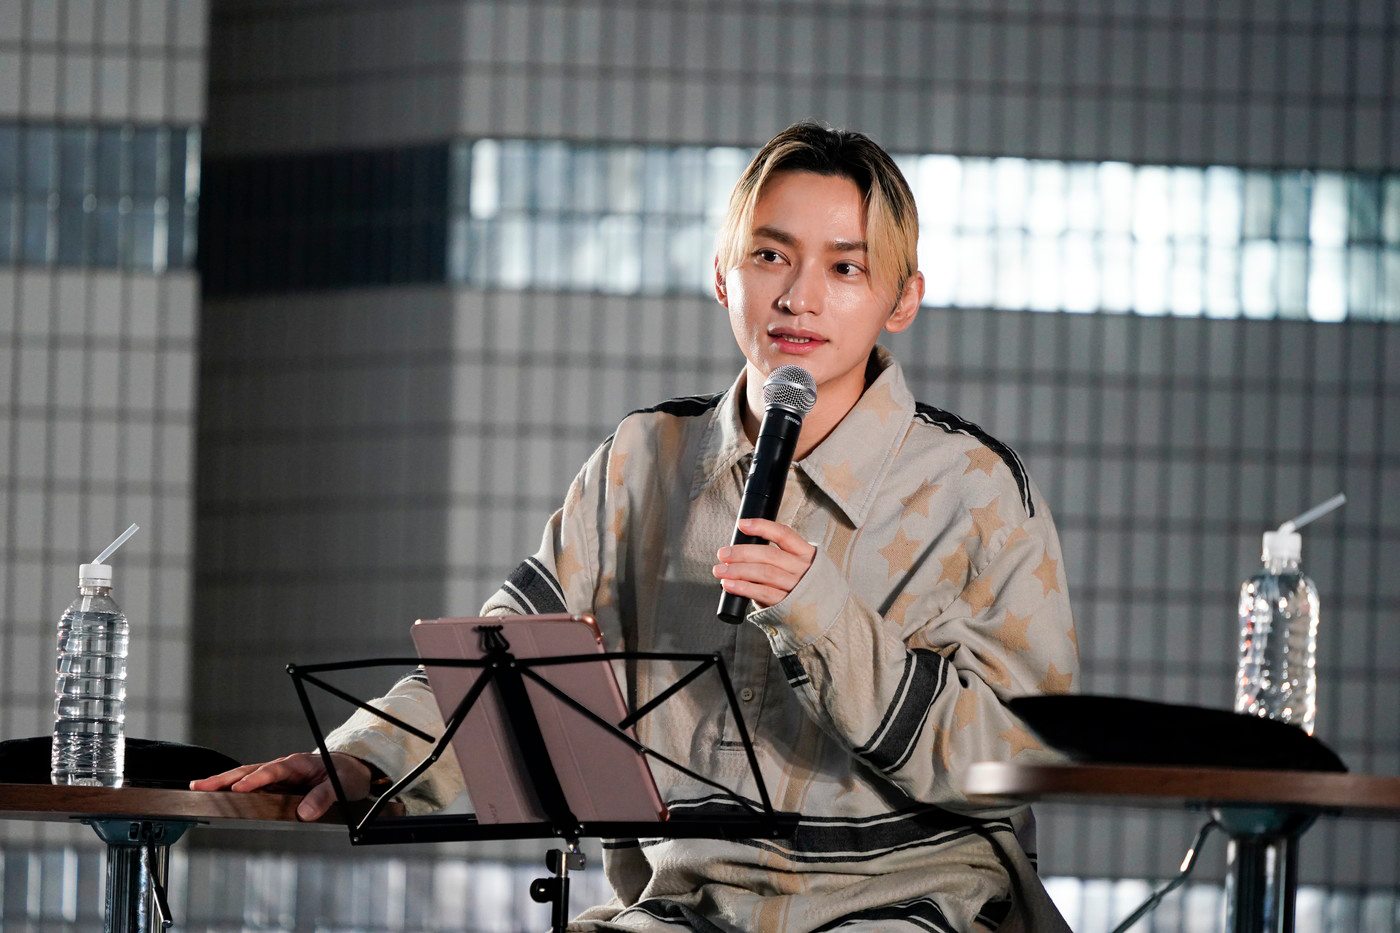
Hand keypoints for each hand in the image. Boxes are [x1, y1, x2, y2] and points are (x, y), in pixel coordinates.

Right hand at [189, 751, 372, 820]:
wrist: (350, 770)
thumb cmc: (345, 775)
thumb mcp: (340, 786)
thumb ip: (322, 798)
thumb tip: (303, 813)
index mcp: (297, 764)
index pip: (271, 772)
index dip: (255, 781)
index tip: (238, 789)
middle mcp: (283, 768)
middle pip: (249, 771)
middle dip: (224, 778)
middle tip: (200, 786)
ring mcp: (277, 777)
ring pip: (246, 777)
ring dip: (223, 782)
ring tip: (199, 789)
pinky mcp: (275, 786)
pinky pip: (252, 786)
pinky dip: (233, 789)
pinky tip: (218, 796)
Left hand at [712, 518, 816, 608]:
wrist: (820, 616)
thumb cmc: (801, 586)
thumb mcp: (797, 566)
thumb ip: (777, 557)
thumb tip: (740, 550)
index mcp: (806, 553)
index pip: (784, 534)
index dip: (762, 527)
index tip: (742, 525)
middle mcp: (803, 569)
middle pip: (769, 555)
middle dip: (742, 552)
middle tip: (723, 554)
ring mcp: (797, 587)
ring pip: (764, 573)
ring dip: (738, 570)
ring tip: (720, 570)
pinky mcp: (788, 605)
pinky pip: (763, 593)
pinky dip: (743, 587)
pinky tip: (729, 584)